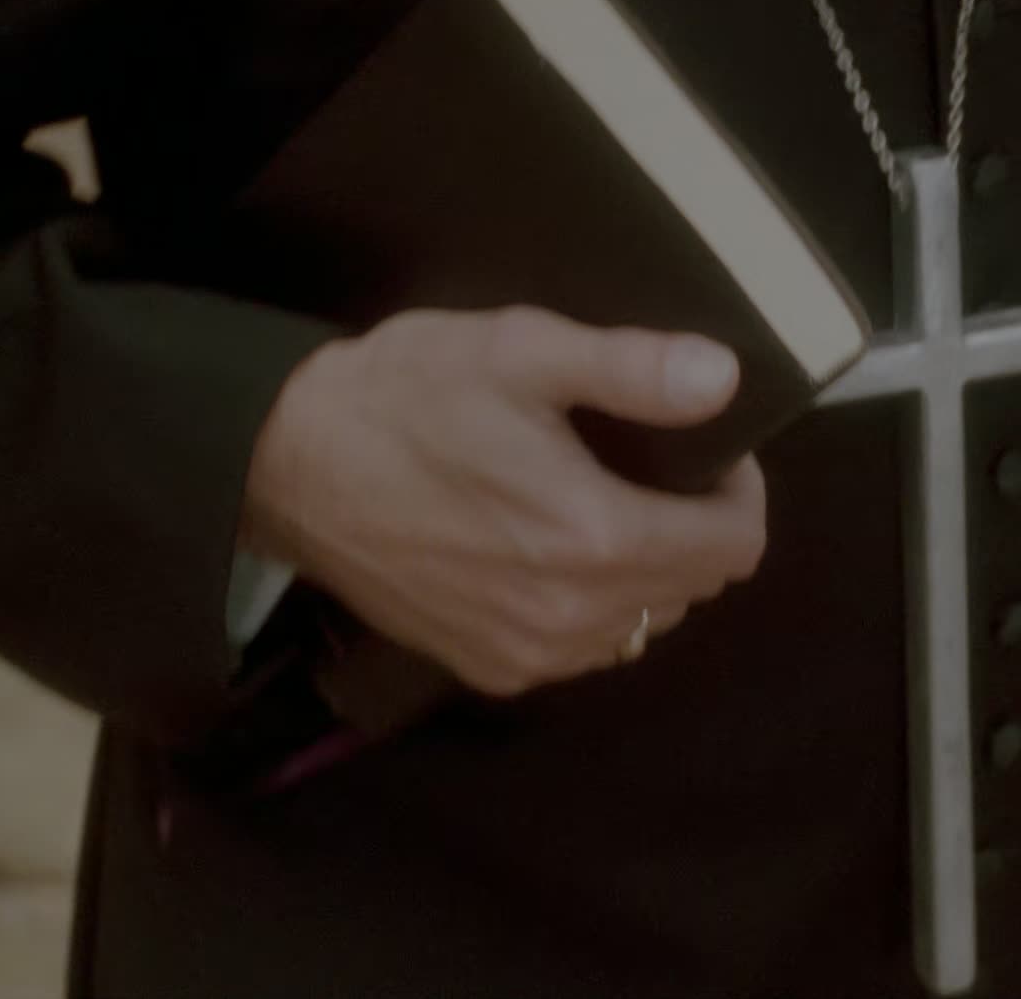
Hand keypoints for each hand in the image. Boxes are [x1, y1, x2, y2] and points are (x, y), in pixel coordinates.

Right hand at [240, 305, 767, 697]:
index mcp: (596, 538)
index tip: (709, 455)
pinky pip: (586, 648)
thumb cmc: (404, 396)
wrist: (284, 462)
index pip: (734, 547)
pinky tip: (554, 553)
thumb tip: (723, 377)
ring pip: (645, 621)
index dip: (737, 495)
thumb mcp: (521, 352)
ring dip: (649, 571)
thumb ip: (632, 370)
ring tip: (602, 506)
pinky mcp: (488, 668)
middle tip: (652, 470)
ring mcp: (529, 653)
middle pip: (696, 587)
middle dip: (695, 528)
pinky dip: (595, 606)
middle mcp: (573, 615)